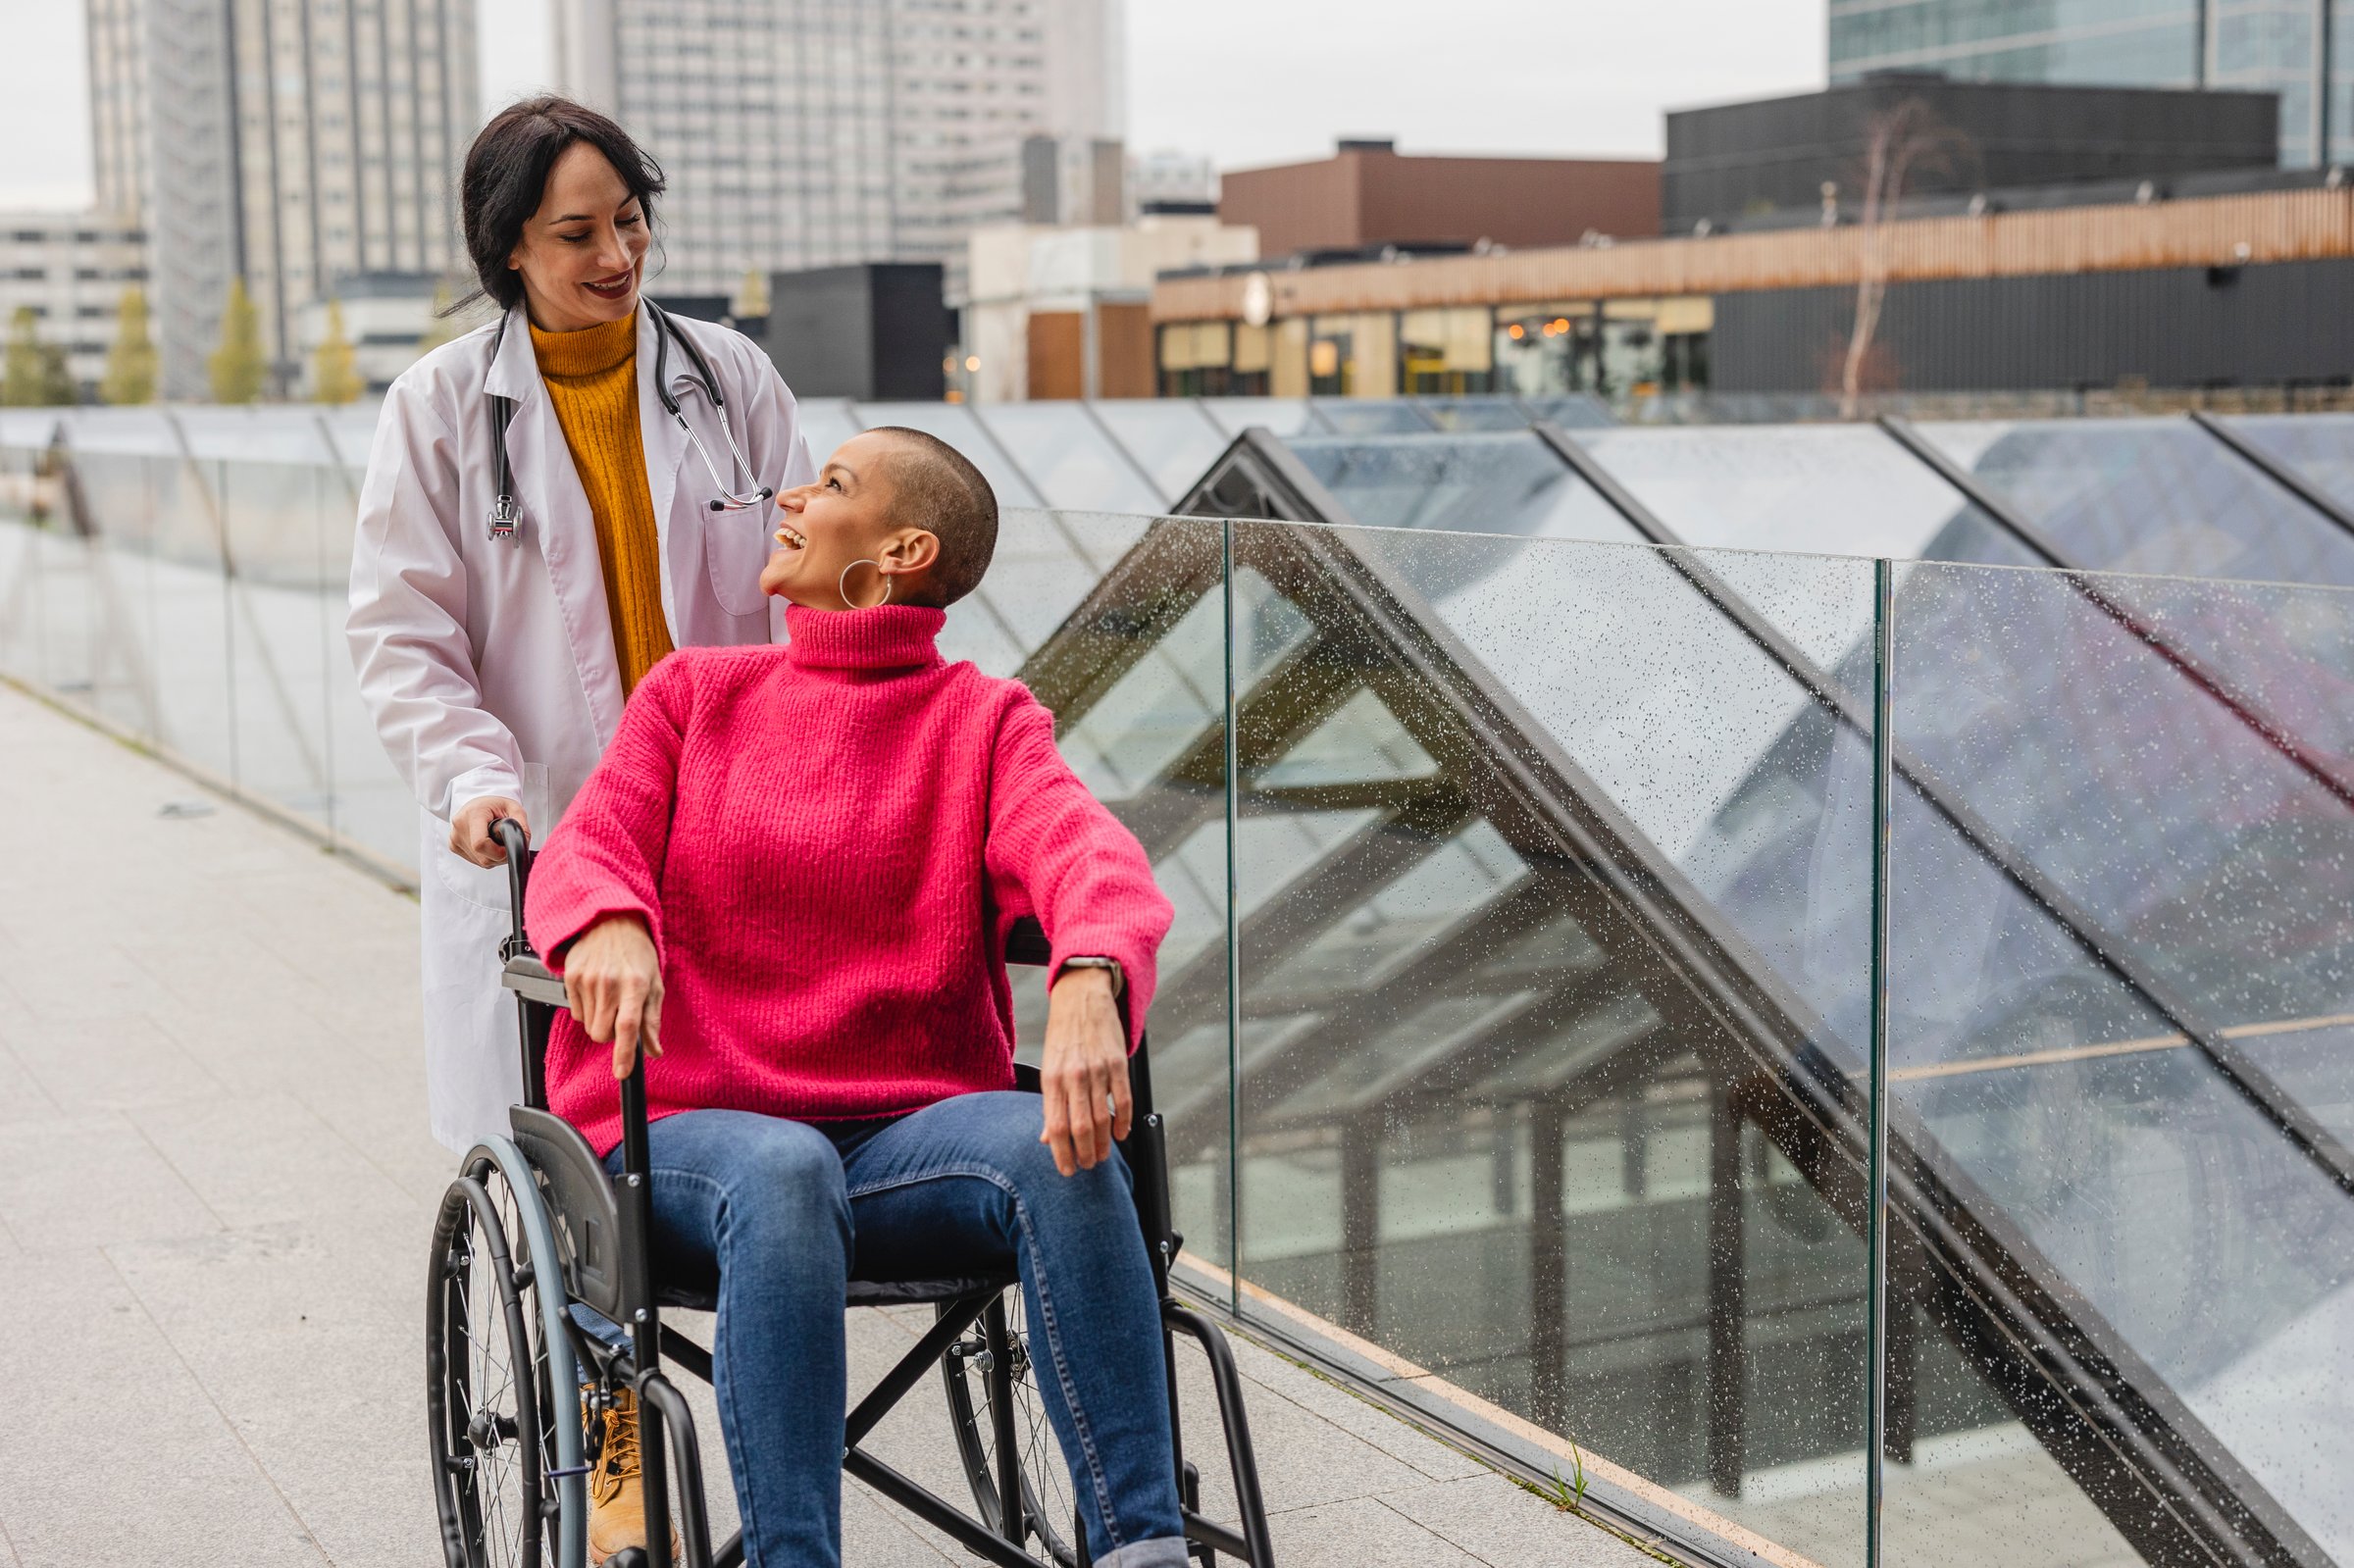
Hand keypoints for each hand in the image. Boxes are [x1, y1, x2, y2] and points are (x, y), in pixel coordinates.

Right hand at [450, 796, 528, 866]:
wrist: (478, 804)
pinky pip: (475, 861)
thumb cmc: (495, 805)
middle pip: (483, 856)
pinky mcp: (453, 846)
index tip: (507, 847)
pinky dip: (486, 856)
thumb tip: (521, 844)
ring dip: (494, 856)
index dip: (498, 852)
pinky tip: (488, 843)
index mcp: (473, 814)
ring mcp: (454, 838)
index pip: (480, 844)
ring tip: (496, 840)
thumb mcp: (514, 808)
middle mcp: (460, 827)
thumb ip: (521, 826)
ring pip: (481, 861)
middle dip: (500, 855)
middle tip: (505, 842)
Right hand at [561, 915, 663, 1079]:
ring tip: (609, 997)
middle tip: (619, 1014)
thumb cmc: (637, 953)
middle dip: (610, 1034)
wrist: (611, 922)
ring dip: (598, 1019)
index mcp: (635, 984)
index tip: (622, 1072)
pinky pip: (575, 1012)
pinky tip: (596, 990)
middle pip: (602, 1034)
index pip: (628, 1026)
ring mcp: (587, 979)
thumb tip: (654, 1050)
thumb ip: (652, 1020)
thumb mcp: (654, 983)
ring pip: (588, 1025)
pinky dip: (586, 1008)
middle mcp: (610, 982)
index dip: (624, 1053)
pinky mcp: (570, 976)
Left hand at [1039, 967, 1129, 1176]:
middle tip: (1088, 1166)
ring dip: (1103, 1143)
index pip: (1055, 1127)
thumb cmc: (1062, 1034)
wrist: (1081, 997)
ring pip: (1102, 1118)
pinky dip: (1124, 1121)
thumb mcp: (1048, 1066)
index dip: (1061, 1154)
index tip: (1067, 1170)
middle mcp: (1073, 1076)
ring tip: (1103, 1155)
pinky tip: (1121, 1134)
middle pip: (1079, 1128)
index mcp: (1051, 1079)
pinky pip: (1123, 1100)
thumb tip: (1046, 1137)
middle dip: (1085, 1154)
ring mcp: (1096, 1070)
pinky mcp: (1116, 1063)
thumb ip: (1050, 1103)